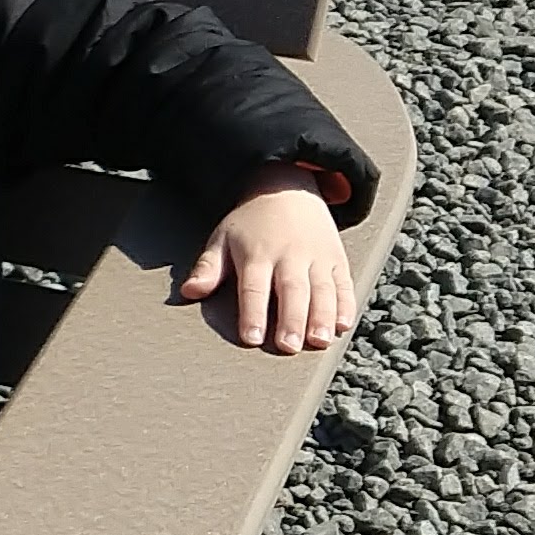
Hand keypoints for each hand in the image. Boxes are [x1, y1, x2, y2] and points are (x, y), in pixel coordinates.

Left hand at [180, 168, 355, 354]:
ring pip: (322, 290)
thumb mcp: (223, 238)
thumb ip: (208, 268)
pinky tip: (343, 325)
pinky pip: (344, 284)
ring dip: (322, 317)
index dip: (253, 313)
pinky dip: (346, 305)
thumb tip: (189, 292)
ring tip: (319, 341)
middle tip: (288, 346)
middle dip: (291, 320)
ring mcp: (317, 257)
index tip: (251, 338)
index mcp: (257, 254)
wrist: (288, 189)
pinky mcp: (337, 259)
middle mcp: (289, 255)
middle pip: (292, 291)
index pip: (254, 288)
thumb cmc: (251, 222)